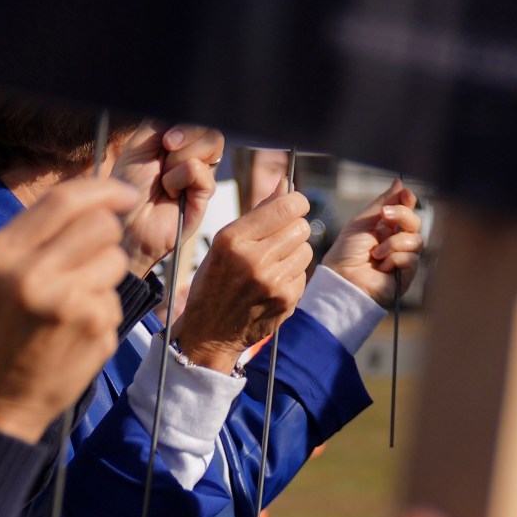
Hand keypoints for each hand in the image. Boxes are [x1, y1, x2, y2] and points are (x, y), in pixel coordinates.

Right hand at [0, 176, 136, 440]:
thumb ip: (33, 239)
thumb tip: (94, 199)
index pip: (63, 200)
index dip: (104, 189)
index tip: (126, 193)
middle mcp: (29, 275)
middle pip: (101, 224)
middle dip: (106, 235)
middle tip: (89, 259)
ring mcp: (65, 302)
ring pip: (116, 258)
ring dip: (104, 274)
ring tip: (71, 302)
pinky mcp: (94, 327)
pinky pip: (114, 297)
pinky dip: (101, 309)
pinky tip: (73, 331)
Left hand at [111, 123, 223, 274]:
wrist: (125, 223)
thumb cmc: (128, 187)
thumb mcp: (139, 145)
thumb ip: (160, 123)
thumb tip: (185, 112)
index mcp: (178, 140)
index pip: (198, 117)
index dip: (185, 122)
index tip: (165, 137)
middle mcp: (193, 153)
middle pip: (210, 127)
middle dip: (184, 137)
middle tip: (165, 152)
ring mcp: (202, 172)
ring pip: (211, 143)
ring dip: (178, 160)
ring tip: (165, 179)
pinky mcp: (206, 192)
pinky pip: (201, 170)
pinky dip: (179, 179)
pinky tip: (171, 193)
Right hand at [174, 189, 312, 372]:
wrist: (209, 333)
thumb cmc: (215, 282)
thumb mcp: (225, 242)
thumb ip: (258, 212)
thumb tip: (285, 184)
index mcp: (233, 239)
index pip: (287, 206)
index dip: (296, 202)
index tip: (293, 207)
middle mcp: (253, 260)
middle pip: (301, 227)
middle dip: (294, 229)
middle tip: (278, 240)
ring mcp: (272, 282)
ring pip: (307, 249)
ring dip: (295, 253)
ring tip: (273, 264)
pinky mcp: (286, 300)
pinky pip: (304, 274)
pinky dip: (293, 276)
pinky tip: (273, 283)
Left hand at [323, 180, 423, 300]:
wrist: (340, 280)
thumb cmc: (345, 253)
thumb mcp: (361, 222)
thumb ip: (382, 202)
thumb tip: (400, 181)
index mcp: (386, 229)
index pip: (406, 211)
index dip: (408, 202)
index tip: (405, 194)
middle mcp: (397, 242)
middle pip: (415, 222)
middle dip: (402, 215)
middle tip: (385, 215)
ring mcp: (403, 259)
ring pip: (416, 240)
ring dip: (394, 243)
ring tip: (376, 253)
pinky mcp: (406, 275)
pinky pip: (412, 258)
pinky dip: (395, 259)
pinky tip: (381, 267)